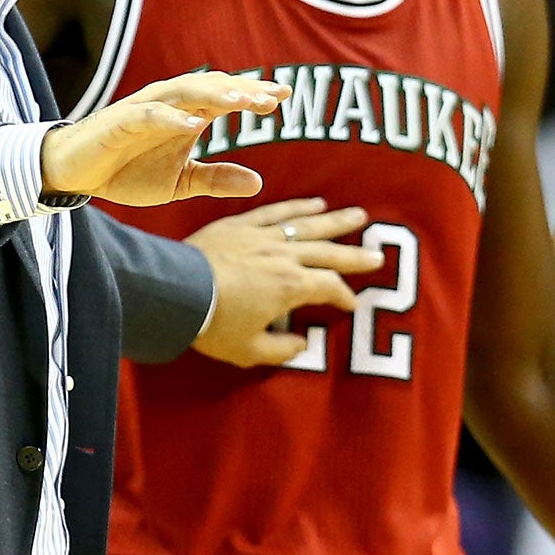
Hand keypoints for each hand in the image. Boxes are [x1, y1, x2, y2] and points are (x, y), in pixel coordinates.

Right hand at [41, 73, 290, 206]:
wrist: (75, 175)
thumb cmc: (126, 170)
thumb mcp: (180, 182)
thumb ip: (216, 179)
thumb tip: (259, 182)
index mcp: (187, 116)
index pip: (226, 97)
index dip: (253, 93)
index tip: (283, 95)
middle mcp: (170, 106)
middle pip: (212, 88)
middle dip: (243, 90)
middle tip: (273, 96)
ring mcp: (145, 110)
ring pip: (185, 92)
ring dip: (214, 94)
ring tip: (242, 101)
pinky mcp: (120, 122)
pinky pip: (149, 115)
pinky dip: (171, 117)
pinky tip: (194, 123)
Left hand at [189, 198, 385, 365]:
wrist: (176, 291)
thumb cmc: (214, 324)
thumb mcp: (249, 350)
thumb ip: (281, 349)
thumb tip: (302, 344)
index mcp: (291, 287)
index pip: (329, 288)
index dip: (345, 296)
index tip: (352, 304)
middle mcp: (284, 257)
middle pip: (328, 252)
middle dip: (355, 255)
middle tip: (378, 254)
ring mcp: (263, 237)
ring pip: (307, 226)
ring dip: (335, 222)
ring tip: (358, 215)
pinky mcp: (241, 225)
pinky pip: (276, 211)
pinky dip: (297, 207)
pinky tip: (315, 203)